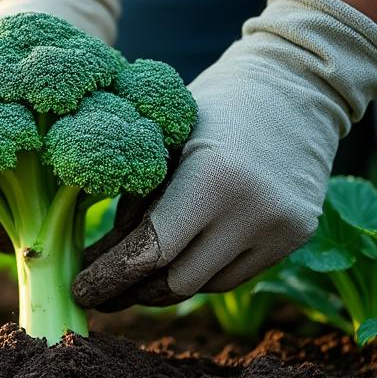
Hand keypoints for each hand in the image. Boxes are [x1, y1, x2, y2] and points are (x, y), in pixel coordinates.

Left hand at [73, 0, 376, 310]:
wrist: (296, 85)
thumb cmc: (212, 106)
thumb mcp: (162, 140)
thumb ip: (133, 197)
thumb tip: (94, 256)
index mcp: (212, 179)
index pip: (151, 253)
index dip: (109, 278)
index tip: (79, 290)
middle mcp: (253, 211)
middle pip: (177, 282)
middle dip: (131, 292)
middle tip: (98, 292)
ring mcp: (281, 227)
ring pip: (204, 285)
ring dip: (163, 285)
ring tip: (131, 276)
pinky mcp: (296, 236)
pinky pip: (233, 275)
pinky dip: (198, 273)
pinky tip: (174, 261)